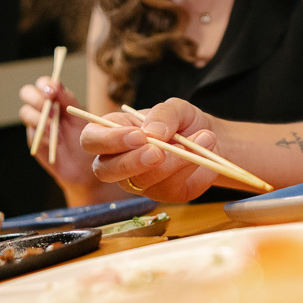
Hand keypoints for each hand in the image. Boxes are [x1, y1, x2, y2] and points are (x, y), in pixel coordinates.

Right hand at [18, 77, 102, 198]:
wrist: (85, 164)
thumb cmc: (85, 137)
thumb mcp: (80, 115)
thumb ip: (68, 100)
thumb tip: (56, 85)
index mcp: (55, 99)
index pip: (43, 84)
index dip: (45, 84)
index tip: (53, 91)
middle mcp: (43, 108)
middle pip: (26, 93)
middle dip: (37, 99)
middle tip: (52, 110)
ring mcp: (36, 123)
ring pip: (25, 111)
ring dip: (39, 117)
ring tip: (54, 127)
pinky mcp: (34, 138)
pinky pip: (32, 132)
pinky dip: (42, 134)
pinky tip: (53, 140)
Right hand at [84, 98, 222, 202]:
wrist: (210, 140)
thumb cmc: (184, 122)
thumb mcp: (176, 108)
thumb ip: (163, 114)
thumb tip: (152, 132)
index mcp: (113, 132)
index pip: (92, 139)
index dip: (109, 140)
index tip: (138, 136)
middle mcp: (118, 161)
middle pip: (105, 170)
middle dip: (132, 162)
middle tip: (158, 152)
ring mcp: (138, 182)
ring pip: (141, 182)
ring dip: (173, 162)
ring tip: (201, 139)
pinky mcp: (162, 195)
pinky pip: (168, 189)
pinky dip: (187, 170)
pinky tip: (201, 155)